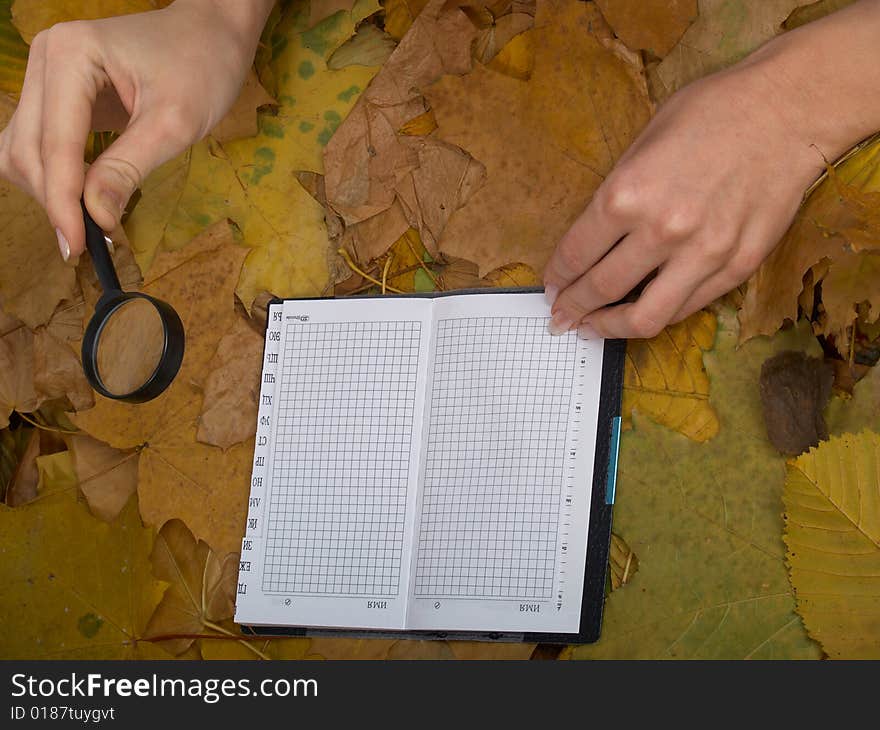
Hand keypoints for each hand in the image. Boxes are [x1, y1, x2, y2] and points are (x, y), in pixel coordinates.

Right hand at [0, 0, 271, 259]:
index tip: (78, 246)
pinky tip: (84, 198)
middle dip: (54, 199)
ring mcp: (46, 77)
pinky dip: (55, 177)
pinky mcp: (57, 96)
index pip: (54, 143)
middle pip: (26, 149)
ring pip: (22, 150)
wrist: (211, 34)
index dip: (62, 200)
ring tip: (88, 222)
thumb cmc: (202, 67)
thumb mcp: (173, 123)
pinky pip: (39, 145)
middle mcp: (44, 61)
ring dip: (49, 191)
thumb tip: (95, 216)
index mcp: (68, 56)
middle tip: (89, 243)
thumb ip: (128, 168)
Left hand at [543, 61, 831, 339]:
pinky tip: (642, 311)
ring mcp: (703, 254)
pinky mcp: (737, 266)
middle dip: (573, 308)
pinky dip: (658, 315)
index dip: (557, 277)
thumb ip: (618, 192)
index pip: (575, 254)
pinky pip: (686, 308)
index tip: (552, 286)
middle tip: (561, 317)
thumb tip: (593, 238)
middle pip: (600, 289)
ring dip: (610, 327)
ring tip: (594, 328)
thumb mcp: (644, 139)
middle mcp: (661, 231)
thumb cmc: (713, 111)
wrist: (790, 108)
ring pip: (644, 317)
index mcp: (627, 194)